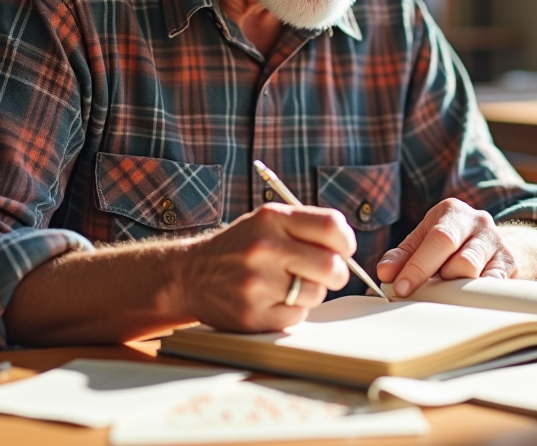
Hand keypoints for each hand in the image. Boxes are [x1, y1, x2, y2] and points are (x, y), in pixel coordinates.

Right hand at [176, 204, 354, 331]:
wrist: (189, 275)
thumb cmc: (239, 247)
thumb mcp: (265, 223)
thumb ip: (304, 228)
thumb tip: (347, 250)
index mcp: (272, 219)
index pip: (332, 227)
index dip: (346, 242)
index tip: (343, 250)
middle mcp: (264, 247)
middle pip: (332, 266)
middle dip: (336, 274)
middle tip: (327, 275)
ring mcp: (257, 282)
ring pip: (316, 294)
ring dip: (310, 293)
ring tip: (288, 286)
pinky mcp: (252, 314)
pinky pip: (297, 317)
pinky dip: (292, 312)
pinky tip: (272, 301)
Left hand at [376, 198, 517, 296]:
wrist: (487, 243)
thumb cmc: (447, 244)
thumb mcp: (422, 243)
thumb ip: (402, 257)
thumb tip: (385, 272)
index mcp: (453, 212)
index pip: (438, 239)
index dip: (419, 266)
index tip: (402, 288)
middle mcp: (480, 223)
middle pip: (462, 260)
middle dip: (439, 281)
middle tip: (423, 294)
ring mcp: (499, 244)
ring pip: (478, 277)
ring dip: (457, 288)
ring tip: (447, 288)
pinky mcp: (511, 266)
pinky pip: (493, 289)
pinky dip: (475, 298)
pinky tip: (464, 298)